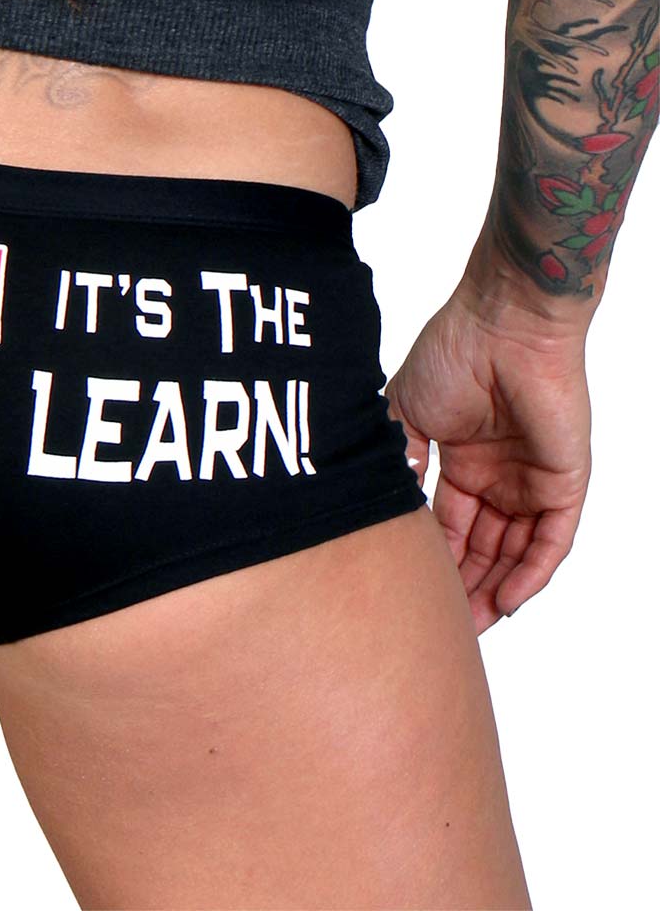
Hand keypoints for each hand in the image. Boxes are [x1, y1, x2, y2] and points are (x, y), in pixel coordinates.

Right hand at [384, 287, 591, 635]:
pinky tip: (509, 602)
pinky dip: (533, 574)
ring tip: (472, 627)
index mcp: (464, 460)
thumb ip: (399, 460)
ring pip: (517, 553)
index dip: (437, 560)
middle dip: (465, 587)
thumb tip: (388, 506)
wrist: (502, 325)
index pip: (451, 526)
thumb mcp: (405, 414)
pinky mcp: (565, 481)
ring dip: (497, 590)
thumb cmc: (453, 354)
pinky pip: (553, 541)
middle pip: (484, 548)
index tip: (416, 593)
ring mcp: (533, 480)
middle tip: (442, 625)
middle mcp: (500, 476)